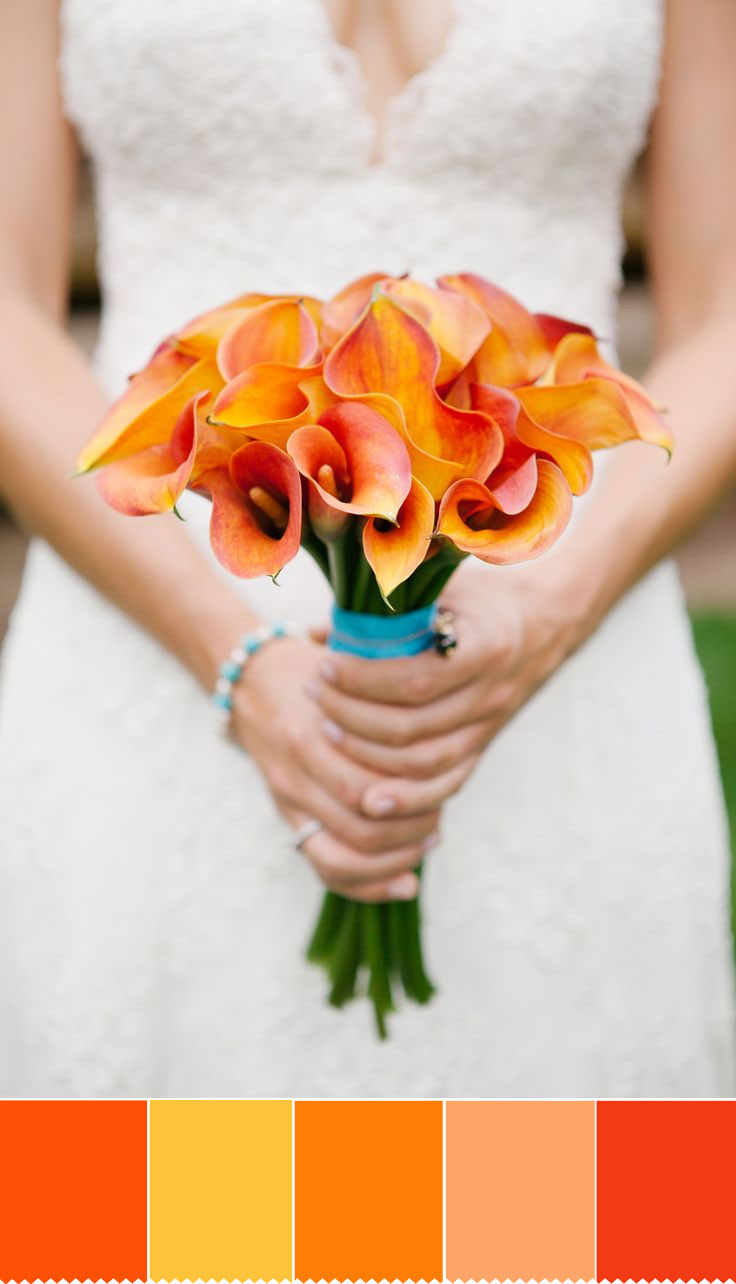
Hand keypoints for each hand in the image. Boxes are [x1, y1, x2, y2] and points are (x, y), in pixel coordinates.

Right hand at [230, 634, 439, 901]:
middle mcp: (297, 771)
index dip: (414, 796)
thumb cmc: (321, 673)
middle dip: (410, 831)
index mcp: (313, 731)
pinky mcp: (288, 818)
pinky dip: (368, 884)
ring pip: (343, 857)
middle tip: (439, 821)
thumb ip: (390, 705)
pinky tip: (405, 882)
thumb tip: (447, 746)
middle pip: (360, 825)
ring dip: (394, 860)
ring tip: (426, 844)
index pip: (369, 785)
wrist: (254, 682)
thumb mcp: (354, 675)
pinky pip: (325, 867)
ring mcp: (289, 799)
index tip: (446, 787)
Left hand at [310, 561, 581, 817]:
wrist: (542, 625)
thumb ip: (388, 607)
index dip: (363, 680)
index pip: (417, 680)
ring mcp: (488, 727)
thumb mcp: (442, 587)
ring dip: (365, 753)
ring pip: (422, 762)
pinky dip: (404, 798)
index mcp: (485, 647)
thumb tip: (321, 631)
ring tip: (326, 727)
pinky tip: (367, 799)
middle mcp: (490, 694)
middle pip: (412, 727)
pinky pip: (443, 786)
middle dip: (351, 715)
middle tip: (314, 693)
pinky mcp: (481, 749)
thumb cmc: (478, 600)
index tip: (326, 665)